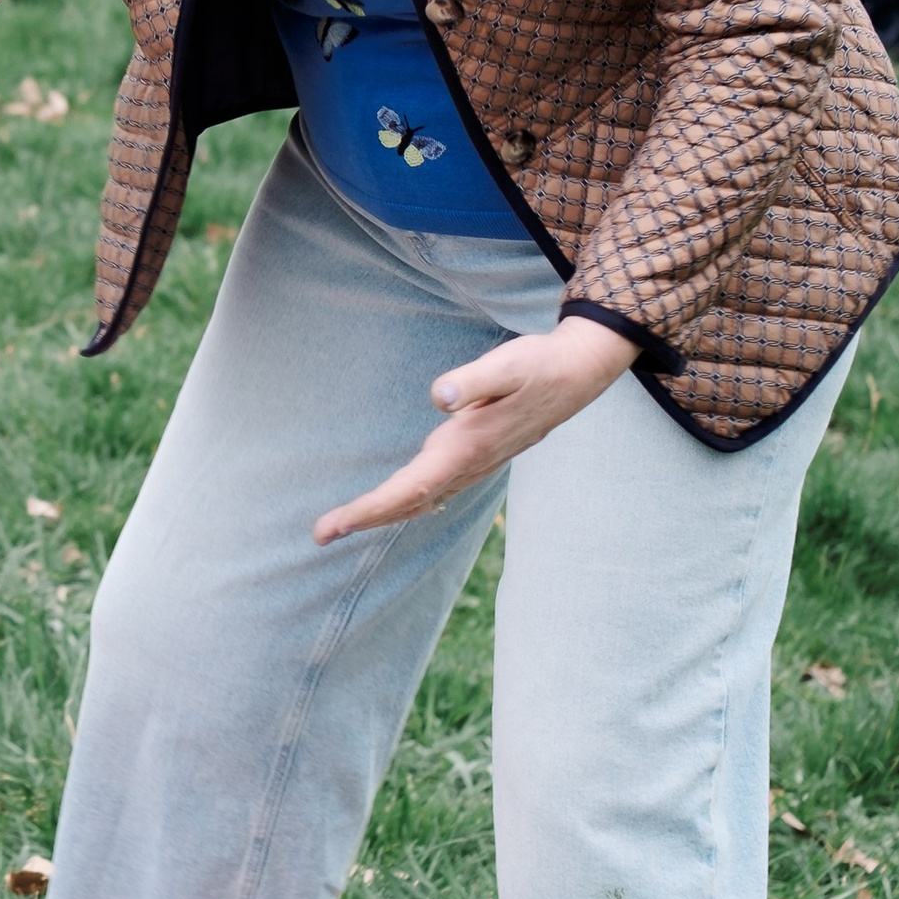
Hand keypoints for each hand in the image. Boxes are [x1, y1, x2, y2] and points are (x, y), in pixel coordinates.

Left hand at [313, 315, 638, 543]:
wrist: (577, 375)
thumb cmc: (538, 366)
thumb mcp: (507, 365)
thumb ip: (474, 381)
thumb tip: (440, 396)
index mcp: (466, 448)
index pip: (407, 490)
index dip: (368, 510)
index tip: (331, 527)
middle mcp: (467, 464)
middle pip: (409, 502)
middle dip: (365, 519)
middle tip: (320, 534)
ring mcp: (474, 464)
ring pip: (422, 499)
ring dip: (384, 512)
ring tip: (344, 523)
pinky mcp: (478, 455)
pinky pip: (436, 489)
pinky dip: (409, 501)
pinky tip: (398, 504)